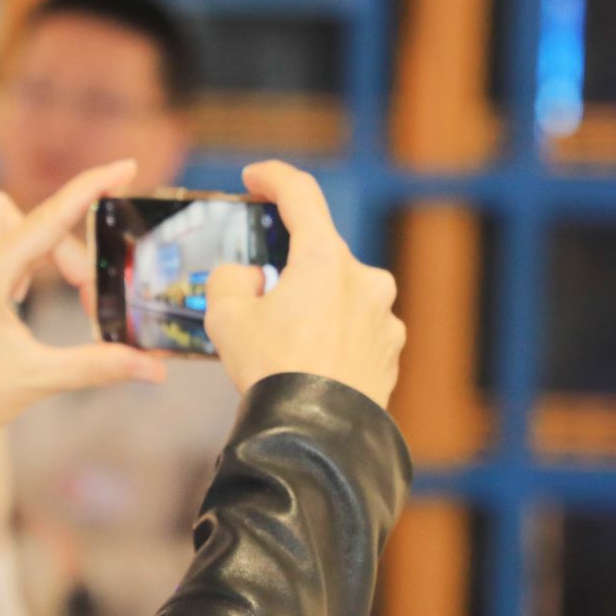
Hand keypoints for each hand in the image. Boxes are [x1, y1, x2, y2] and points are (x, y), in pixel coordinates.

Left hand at [0, 161, 166, 485]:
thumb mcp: (40, 379)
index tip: (125, 165)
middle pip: (33, 222)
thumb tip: (153, 368)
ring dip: (29, 243)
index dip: (92, 188)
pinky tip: (2, 280)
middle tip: (88, 306)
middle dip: (67, 258)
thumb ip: (100, 365)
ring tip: (34, 293)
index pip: (50, 217)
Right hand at [203, 161, 404, 405]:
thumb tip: (250, 278)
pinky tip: (311, 367)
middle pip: (319, 256)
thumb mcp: (225, 316)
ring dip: (313, 309)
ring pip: (339, 297)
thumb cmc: (271, 370)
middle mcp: (365, 279)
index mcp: (325, 258)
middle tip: (258, 304)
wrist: (315, 437)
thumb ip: (230, 279)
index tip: (256, 177)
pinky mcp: (391, 351)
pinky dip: (333, 339)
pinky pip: (356, 331)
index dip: (274, 178)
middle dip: (289, 272)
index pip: (301, 195)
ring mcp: (384, 317)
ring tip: (284, 348)